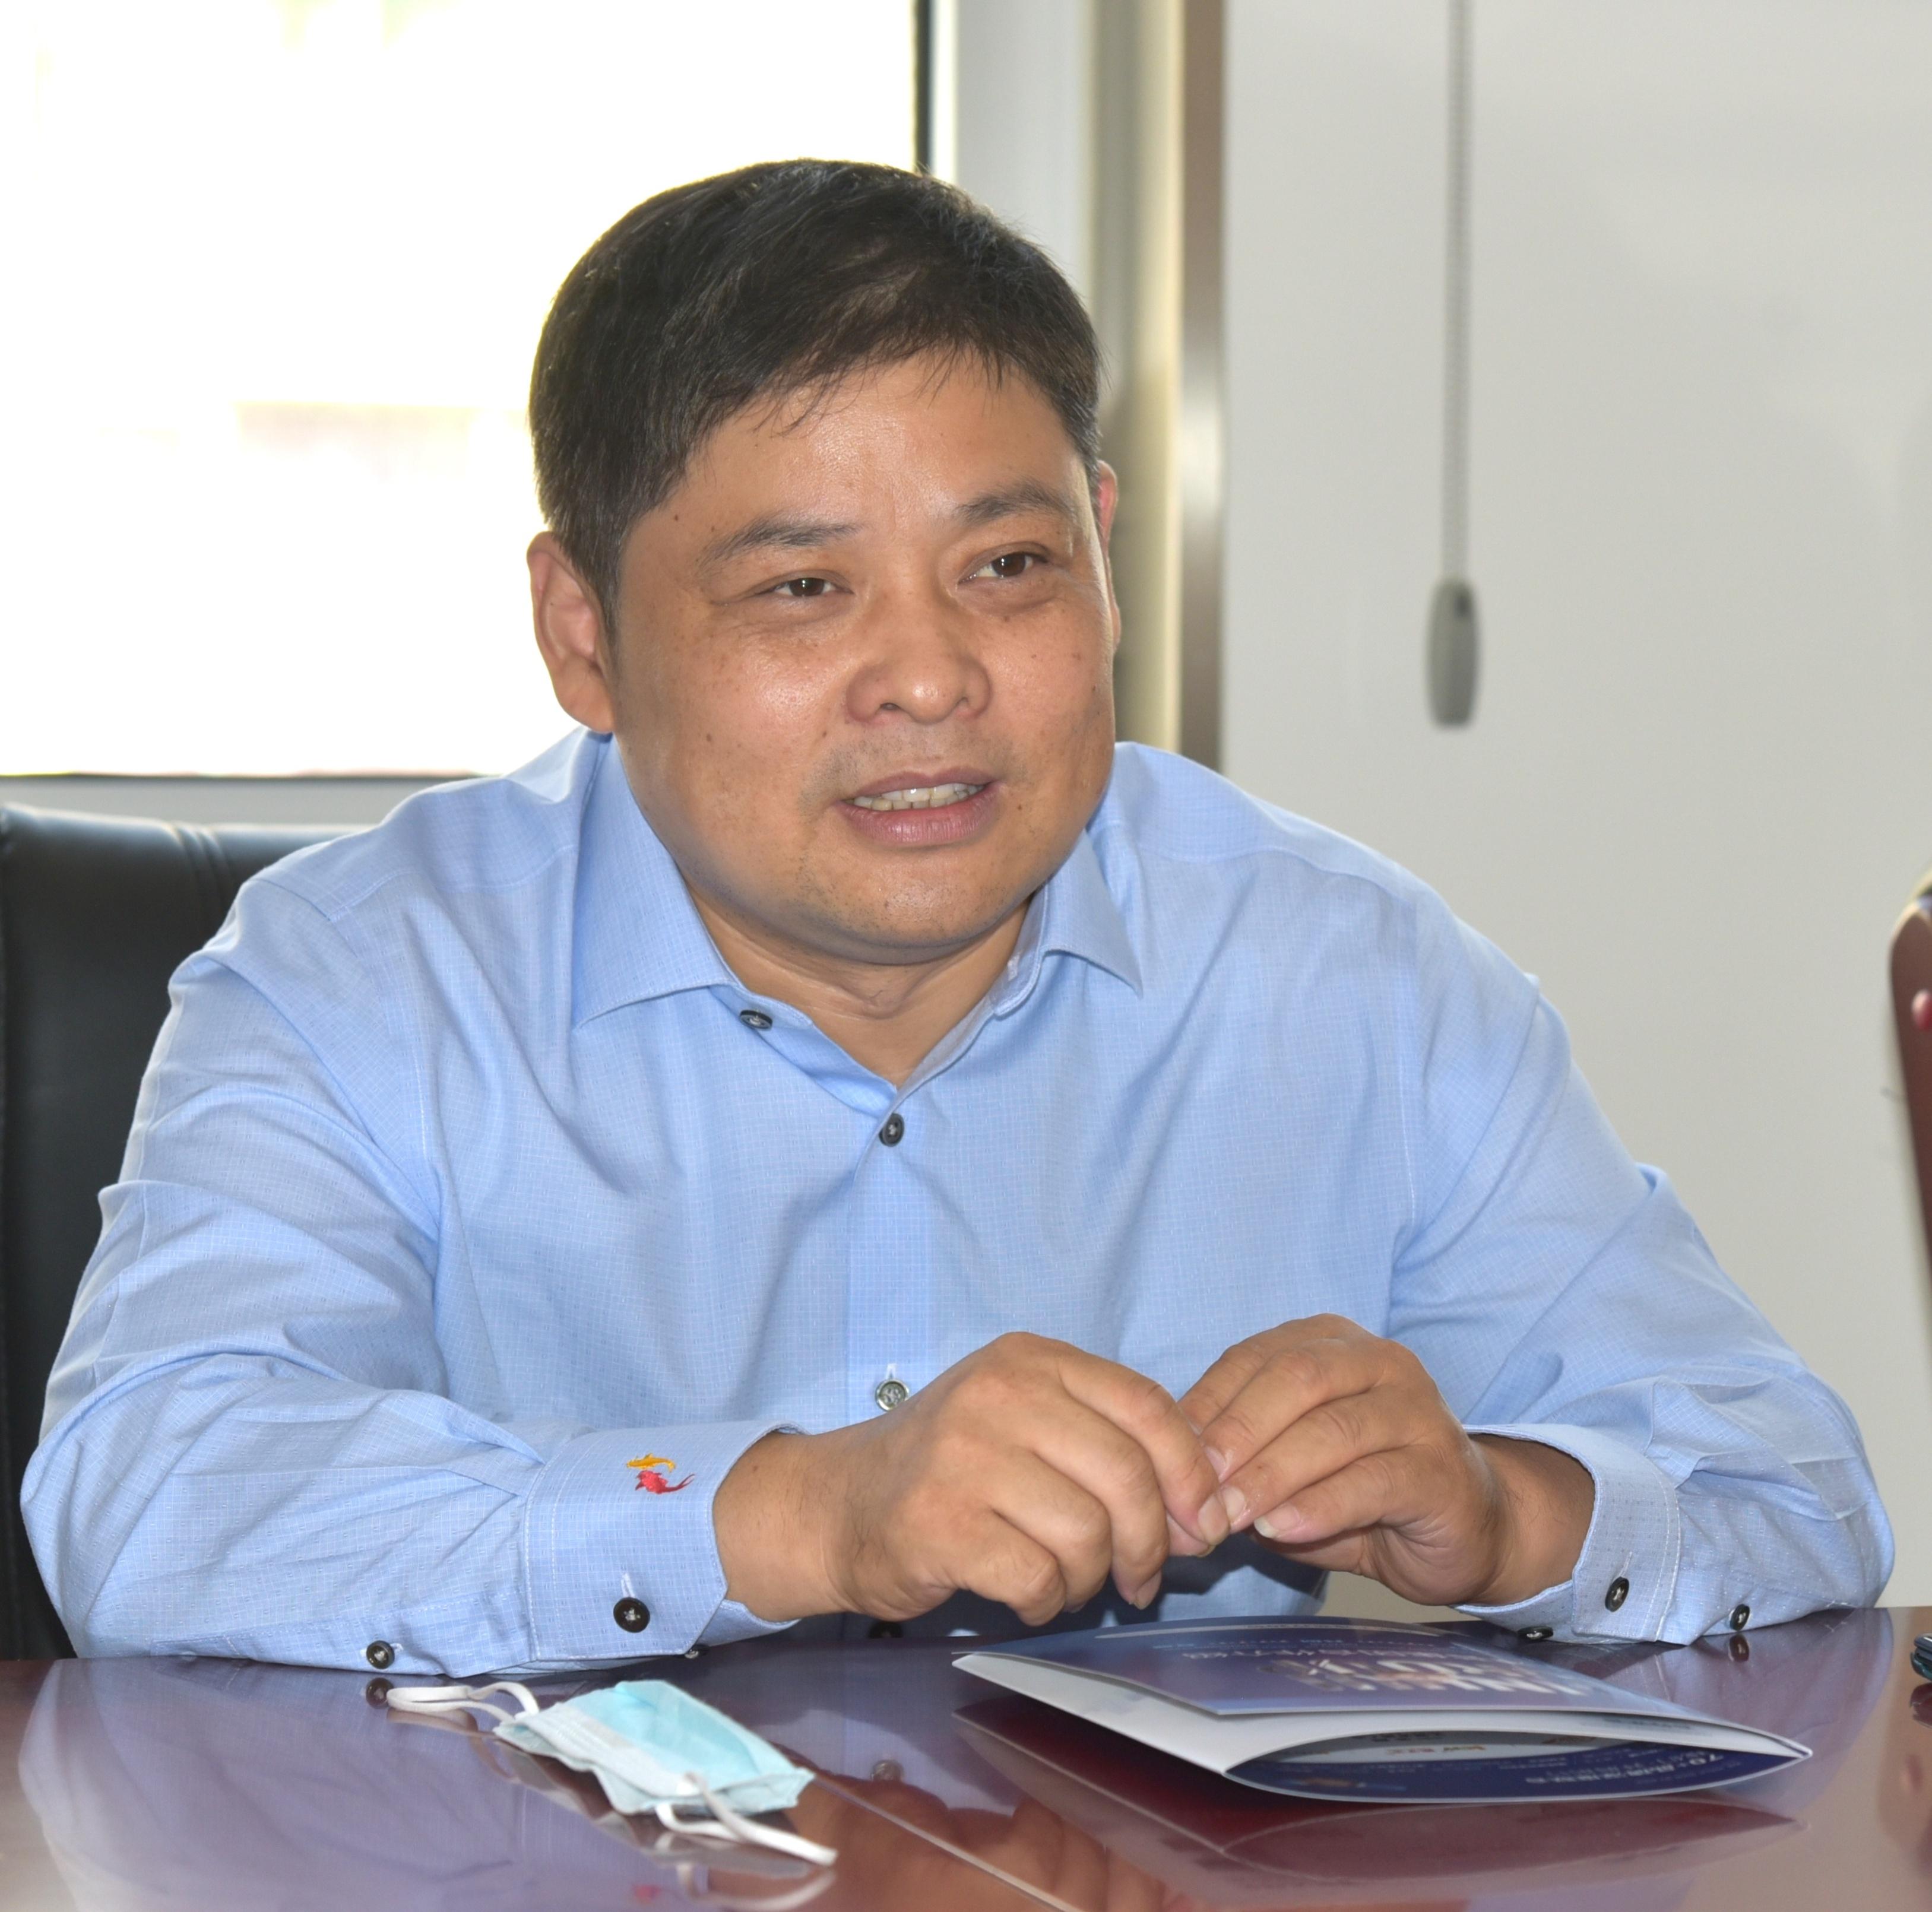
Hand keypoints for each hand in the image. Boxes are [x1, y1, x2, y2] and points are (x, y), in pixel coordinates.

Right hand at [715, 1333, 1228, 1625]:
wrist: (838, 1506)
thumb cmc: (951, 1471)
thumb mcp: (1027, 1424)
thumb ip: (1109, 1446)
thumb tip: (1205, 1511)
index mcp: (1029, 1360)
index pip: (1145, 1405)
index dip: (1189, 1471)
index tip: (1201, 1521)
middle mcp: (997, 1394)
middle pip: (1126, 1474)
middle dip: (1150, 1542)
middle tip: (1141, 1578)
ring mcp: (963, 1457)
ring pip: (1086, 1532)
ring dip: (1092, 1577)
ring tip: (1069, 1582)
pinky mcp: (939, 1523)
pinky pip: (1037, 1577)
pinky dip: (1046, 1602)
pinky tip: (1027, 1596)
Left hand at [1178, 1315, 1593, 1606]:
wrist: (1468, 1529)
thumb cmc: (1360, 1491)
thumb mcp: (1288, 1468)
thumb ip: (1237, 1464)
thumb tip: (1166, 1486)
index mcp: (1330, 1343)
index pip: (1252, 1358)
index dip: (1203, 1406)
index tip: (1162, 1457)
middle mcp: (1379, 1361)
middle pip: (1294, 1379)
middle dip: (1235, 1433)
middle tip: (1192, 1489)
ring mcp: (1417, 1411)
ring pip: (1333, 1428)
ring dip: (1270, 1475)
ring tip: (1227, 1517)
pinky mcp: (1441, 1469)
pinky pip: (1373, 1480)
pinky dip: (1319, 1505)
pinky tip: (1281, 1529)